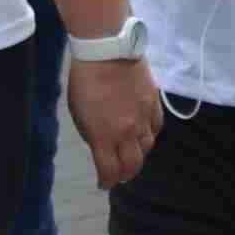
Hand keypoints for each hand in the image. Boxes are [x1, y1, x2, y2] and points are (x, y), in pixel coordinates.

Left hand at [66, 53, 161, 188]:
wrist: (108, 51)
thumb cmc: (85, 80)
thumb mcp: (78, 112)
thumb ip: (92, 134)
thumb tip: (100, 146)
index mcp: (104, 136)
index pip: (109, 171)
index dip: (106, 182)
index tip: (103, 183)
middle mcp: (127, 132)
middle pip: (132, 165)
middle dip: (124, 174)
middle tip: (119, 176)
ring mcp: (143, 119)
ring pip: (147, 148)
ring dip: (138, 156)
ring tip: (131, 155)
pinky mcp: (154, 104)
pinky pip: (156, 128)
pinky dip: (150, 136)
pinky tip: (144, 135)